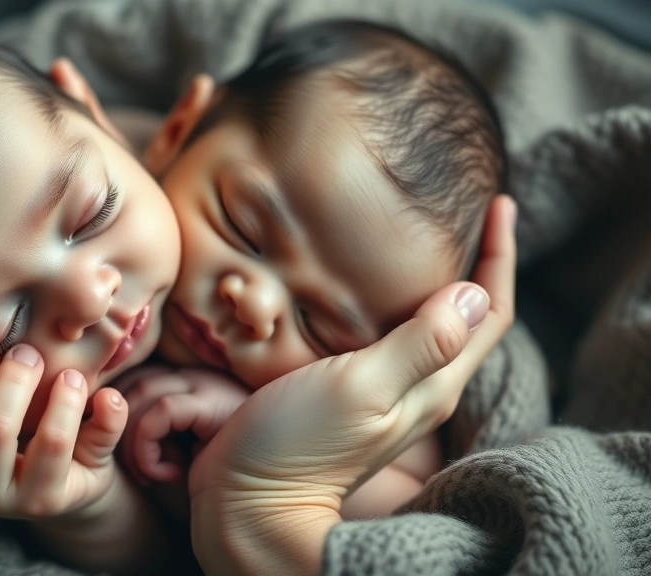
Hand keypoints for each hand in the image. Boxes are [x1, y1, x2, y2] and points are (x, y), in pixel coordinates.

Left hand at [118, 368, 248, 484]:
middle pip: (130, 383)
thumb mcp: (189, 451)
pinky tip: (167, 475)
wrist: (278, 492)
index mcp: (189, 383)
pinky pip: (160, 413)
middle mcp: (195, 375)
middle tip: (131, 473)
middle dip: (116, 429)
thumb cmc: (232, 477)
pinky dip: (148, 448)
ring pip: (139, 394)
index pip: (134, 379)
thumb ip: (161, 435)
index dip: (117, 415)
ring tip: (146, 477)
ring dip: (130, 443)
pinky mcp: (211, 402)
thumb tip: (120, 438)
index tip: (123, 457)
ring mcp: (204, 384)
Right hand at [189, 195, 515, 574]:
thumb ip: (420, 343)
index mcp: (431, 385)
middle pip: (469, 320)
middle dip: (480, 264)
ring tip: (427, 235)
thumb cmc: (296, 444)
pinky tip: (366, 283)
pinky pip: (385, 337)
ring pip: (428, 326)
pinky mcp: (343, 392)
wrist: (245, 499)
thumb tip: (475, 292)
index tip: (500, 204)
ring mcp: (380, 393)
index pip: (491, 314)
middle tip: (472, 213)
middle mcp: (415, 389)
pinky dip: (390, 300)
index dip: (501, 257)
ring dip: (437, 280)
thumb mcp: (361, 387)